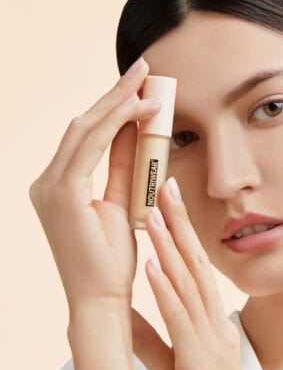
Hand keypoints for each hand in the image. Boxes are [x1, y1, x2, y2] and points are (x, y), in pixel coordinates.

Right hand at [29, 56, 161, 315]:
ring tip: (148, 82)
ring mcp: (49, 186)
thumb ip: (125, 171)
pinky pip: (90, 146)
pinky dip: (115, 124)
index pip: (87, 136)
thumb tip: (139, 135)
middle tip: (145, 69)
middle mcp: (46, 182)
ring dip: (119, 102)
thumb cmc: (113, 264)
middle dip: (116, 94)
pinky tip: (138, 108)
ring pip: (85, 129)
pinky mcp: (61, 193)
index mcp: (58, 186)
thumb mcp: (123, 207)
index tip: (140, 86)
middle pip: (83, 125)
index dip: (113, 107)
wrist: (102, 300)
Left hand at [129, 176, 259, 369]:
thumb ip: (151, 339)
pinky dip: (165, 291)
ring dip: (171, 246)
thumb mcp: (174, 369)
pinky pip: (181, 320)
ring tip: (156, 212)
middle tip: (166, 185)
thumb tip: (125, 314)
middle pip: (196, 266)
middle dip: (180, 224)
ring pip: (189, 284)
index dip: (182, 236)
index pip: (196, 272)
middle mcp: (215, 326)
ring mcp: (210, 342)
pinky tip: (153, 267)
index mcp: (213, 326)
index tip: (168, 204)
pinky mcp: (198, 362)